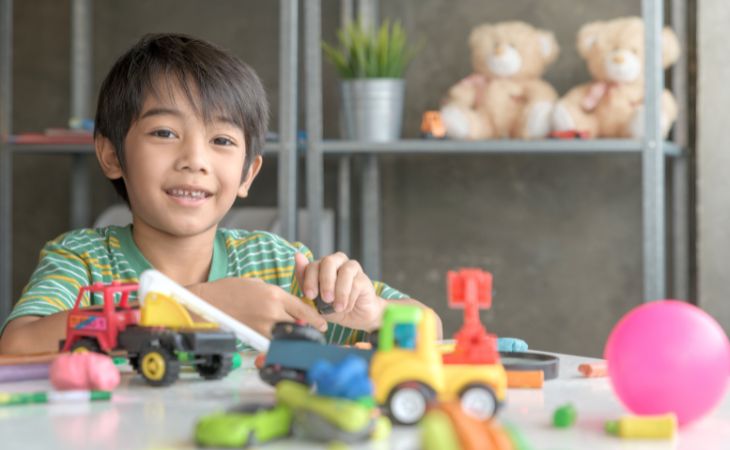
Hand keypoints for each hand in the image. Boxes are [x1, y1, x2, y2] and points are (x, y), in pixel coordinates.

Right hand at [190, 277, 327, 337]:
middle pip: (300, 325)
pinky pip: (272, 343)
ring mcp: (263, 326)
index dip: (316, 319)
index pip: (303, 309)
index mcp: (275, 295)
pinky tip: (282, 344)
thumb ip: (277, 295)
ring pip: (288, 337)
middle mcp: (272, 311)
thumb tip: (289, 306)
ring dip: (296, 339)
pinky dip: (279, 344)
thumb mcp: (259, 284)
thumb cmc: (231, 289)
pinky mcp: (254, 336)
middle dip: (310, 331)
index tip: (323, 325)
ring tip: (301, 341)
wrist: (209, 301)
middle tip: (316, 335)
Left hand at [294, 252, 385, 330]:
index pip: (313, 265)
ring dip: (340, 291)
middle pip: (329, 262)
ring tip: (338, 307)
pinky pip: (356, 284)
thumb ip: (305, 281)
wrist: (354, 317)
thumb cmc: (332, 306)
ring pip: (345, 271)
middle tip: (326, 299)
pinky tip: (346, 307)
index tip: (309, 295)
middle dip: (325, 281)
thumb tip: (297, 256)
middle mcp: (337, 262)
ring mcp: (352, 268)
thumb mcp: (315, 299)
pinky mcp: (364, 278)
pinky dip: (349, 298)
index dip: (310, 279)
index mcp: (322, 266)